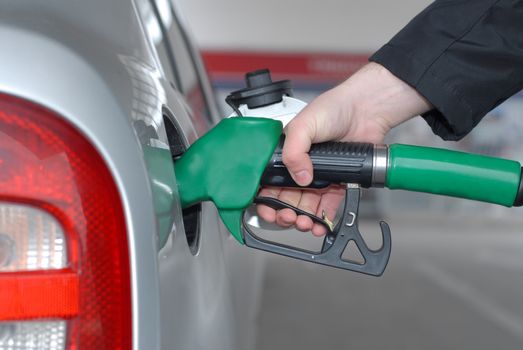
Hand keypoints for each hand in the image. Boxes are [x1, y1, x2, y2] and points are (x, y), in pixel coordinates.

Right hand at [257, 62, 431, 235]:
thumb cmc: (334, 108)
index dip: (266, 198)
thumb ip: (293, 151)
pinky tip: (320, 224)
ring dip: (302, 219)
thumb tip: (298, 177)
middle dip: (284, 213)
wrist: (366, 111)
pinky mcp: (337, 182)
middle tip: (288, 218)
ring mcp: (319, 176)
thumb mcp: (303, 125)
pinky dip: (323, 218)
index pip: (268, 182)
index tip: (269, 210)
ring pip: (305, 206)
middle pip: (285, 198)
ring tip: (305, 223)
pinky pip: (327, 206)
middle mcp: (300, 166)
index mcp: (285, 153)